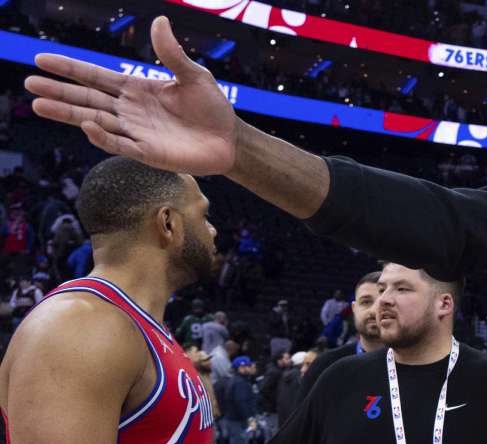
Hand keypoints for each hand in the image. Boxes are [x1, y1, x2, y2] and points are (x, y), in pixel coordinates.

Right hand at [24, 16, 237, 174]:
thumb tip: (159, 21)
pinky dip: (103, 137)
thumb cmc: (211, 107)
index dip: (70, 68)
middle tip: (29, 84)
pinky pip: (120, 145)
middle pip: (87, 99)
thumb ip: (172, 54)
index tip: (42, 60)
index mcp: (136, 89)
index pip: (96, 77)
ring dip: (68, 113)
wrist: (231, 139)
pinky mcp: (148, 153)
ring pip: (95, 121)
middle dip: (58, 91)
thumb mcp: (194, 75)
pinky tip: (86, 125)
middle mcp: (130, 111)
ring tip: (38, 104)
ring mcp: (136, 132)